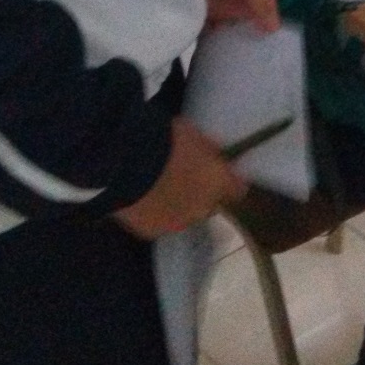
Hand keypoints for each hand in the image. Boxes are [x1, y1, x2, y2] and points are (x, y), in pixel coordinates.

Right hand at [113, 118, 246, 238]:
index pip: (237, 189)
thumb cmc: (164, 140)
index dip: (228, 181)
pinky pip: (158, 222)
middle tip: (182, 177)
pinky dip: (153, 212)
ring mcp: (177, 223)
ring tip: (158, 188)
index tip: (217, 171)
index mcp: (219, 182)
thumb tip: (213, 153)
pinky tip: (141, 198)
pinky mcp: (151, 231)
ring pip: (183, 217)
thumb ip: (207, 147)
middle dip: (200, 194)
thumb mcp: (192, 133)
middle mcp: (203, 208)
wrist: (127, 163)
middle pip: (208, 205)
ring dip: (177, 206)